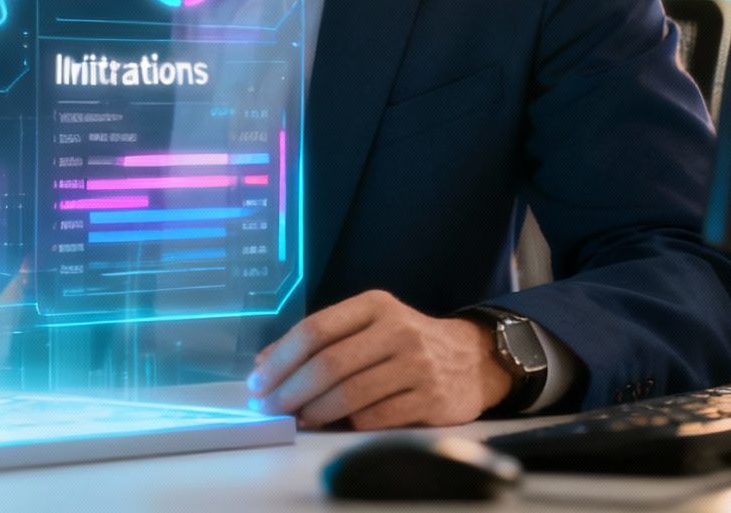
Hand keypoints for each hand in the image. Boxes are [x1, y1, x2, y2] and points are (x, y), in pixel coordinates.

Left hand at [246, 290, 510, 429]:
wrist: (473, 359)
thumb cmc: (406, 342)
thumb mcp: (367, 326)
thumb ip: (320, 339)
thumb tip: (264, 364)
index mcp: (374, 305)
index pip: (315, 330)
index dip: (280, 359)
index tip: (257, 382)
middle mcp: (398, 331)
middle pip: (329, 364)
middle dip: (291, 390)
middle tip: (270, 408)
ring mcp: (418, 366)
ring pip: (351, 394)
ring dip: (315, 412)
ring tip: (296, 418)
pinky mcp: (432, 400)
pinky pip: (376, 418)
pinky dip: (348, 425)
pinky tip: (333, 426)